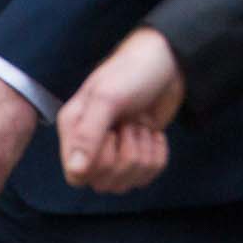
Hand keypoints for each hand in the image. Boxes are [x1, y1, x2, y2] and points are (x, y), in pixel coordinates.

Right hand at [55, 27, 184, 192]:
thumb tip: (76, 171)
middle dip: (127, 155)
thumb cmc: (133, 71)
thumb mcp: (108, 98)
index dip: (99, 164)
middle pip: (103, 183)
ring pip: (126, 182)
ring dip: (143, 154)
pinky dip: (157, 154)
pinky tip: (155, 133)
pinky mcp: (139, 151)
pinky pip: (148, 175)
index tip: (111, 134)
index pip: (76, 176)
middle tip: (130, 123)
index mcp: (74, 129)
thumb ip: (88, 134)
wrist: (169, 60)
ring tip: (141, 125)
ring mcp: (116, 150)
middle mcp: (91, 144)